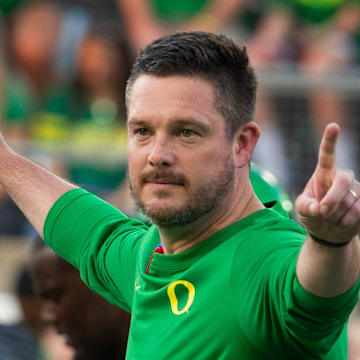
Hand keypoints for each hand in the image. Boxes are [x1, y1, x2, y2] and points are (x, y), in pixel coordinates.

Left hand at [296, 123, 359, 243]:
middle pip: (344, 180)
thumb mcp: (302, 210)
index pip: (327, 155)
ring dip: (336, 215)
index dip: (330, 141)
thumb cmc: (312, 215)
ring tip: (330, 218)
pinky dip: (347, 221)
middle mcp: (342, 178)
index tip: (333, 126)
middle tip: (322, 211)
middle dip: (333, 198)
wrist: (326, 231)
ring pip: (350, 201)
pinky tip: (342, 222)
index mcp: (323, 175)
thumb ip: (306, 207)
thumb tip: (318, 208)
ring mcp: (356, 189)